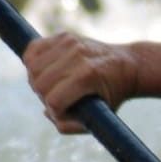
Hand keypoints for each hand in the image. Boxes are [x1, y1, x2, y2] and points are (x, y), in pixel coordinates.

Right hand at [22, 33, 137, 133]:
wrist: (128, 66)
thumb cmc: (113, 94)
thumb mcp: (100, 117)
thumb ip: (72, 125)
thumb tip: (48, 113)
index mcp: (88, 76)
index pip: (54, 100)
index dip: (55, 112)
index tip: (64, 111)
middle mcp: (78, 56)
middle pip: (39, 83)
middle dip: (44, 96)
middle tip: (57, 98)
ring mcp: (70, 43)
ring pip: (32, 66)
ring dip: (36, 80)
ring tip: (51, 85)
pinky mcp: (64, 36)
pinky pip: (33, 49)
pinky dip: (32, 62)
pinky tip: (45, 70)